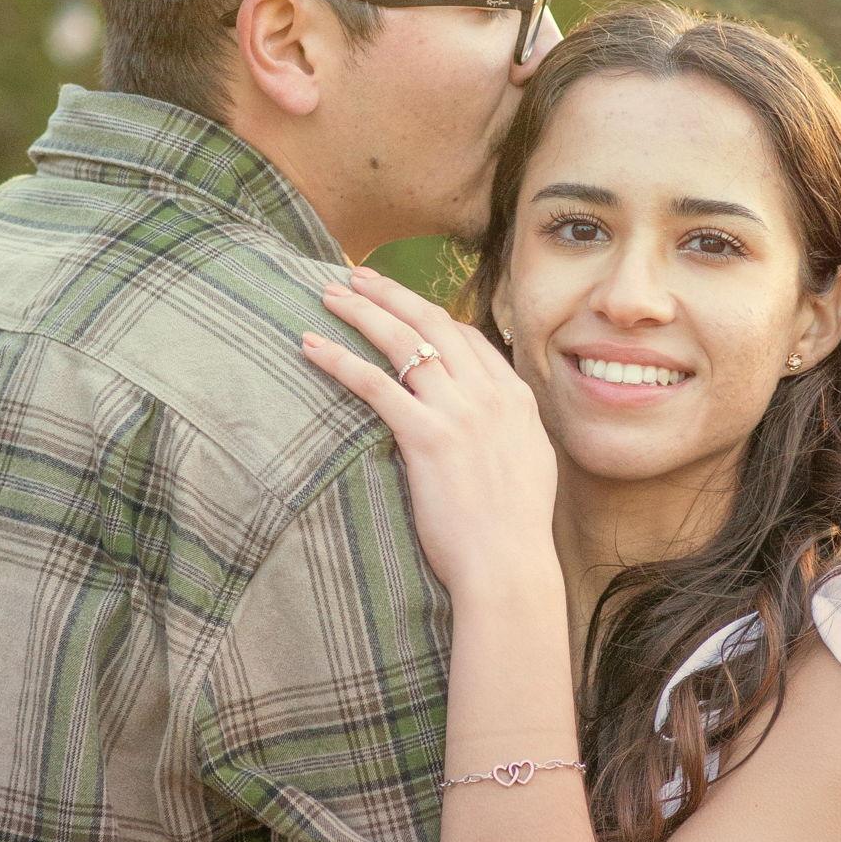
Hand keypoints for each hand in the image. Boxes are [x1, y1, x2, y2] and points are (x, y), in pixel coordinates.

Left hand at [303, 267, 559, 599]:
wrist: (509, 565)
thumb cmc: (514, 530)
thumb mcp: (528, 464)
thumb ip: (506, 430)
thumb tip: (485, 421)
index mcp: (514, 398)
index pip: (467, 337)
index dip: (428, 316)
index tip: (400, 306)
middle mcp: (488, 394)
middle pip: (433, 322)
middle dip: (391, 293)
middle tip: (357, 276)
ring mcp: (458, 411)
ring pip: (403, 341)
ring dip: (361, 311)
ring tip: (329, 295)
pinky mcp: (426, 436)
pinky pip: (375, 383)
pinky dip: (340, 359)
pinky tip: (312, 346)